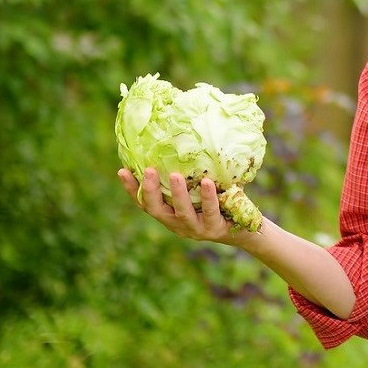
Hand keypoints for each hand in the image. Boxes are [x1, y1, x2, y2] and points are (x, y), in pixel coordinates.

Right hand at [117, 167, 237, 243]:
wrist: (245, 228)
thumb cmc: (219, 202)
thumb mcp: (199, 188)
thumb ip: (188, 173)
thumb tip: (179, 138)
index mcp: (169, 214)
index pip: (145, 203)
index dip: (132, 189)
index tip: (122, 170)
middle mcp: (177, 224)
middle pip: (156, 210)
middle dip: (150, 190)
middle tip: (148, 170)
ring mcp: (195, 229)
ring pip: (181, 213)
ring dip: (177, 194)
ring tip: (174, 175)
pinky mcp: (214, 229)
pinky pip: (209, 212)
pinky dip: (207, 197)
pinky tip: (206, 182)